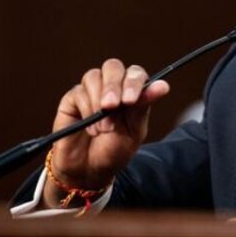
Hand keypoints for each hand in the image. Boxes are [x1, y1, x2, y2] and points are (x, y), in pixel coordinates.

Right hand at [43, 59, 168, 207]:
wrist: (89, 170)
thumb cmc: (115, 149)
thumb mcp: (134, 130)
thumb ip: (144, 105)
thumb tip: (163, 85)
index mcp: (131, 90)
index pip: (135, 73)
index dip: (134, 82)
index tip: (131, 100)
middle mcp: (111, 86)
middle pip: (112, 66)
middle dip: (114, 85)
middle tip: (113, 106)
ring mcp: (90, 90)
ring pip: (94, 76)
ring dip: (99, 102)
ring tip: (105, 129)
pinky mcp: (72, 99)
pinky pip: (78, 92)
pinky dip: (86, 109)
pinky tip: (92, 129)